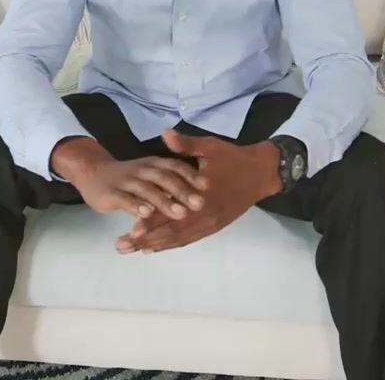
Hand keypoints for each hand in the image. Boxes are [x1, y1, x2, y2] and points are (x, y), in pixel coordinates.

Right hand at [52, 136, 207, 219]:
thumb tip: (195, 184)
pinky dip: (136, 206)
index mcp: (153, 163)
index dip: (190, 175)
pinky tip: (147, 216)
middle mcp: (141, 170)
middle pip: (164, 179)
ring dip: (164, 202)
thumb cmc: (128, 175)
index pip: (174, 166)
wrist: (91, 171)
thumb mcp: (150, 168)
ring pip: (147, 190)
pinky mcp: (111, 193)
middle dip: (183, 191)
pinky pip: (125, 199)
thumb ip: (169, 174)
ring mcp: (126, 181)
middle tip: (200, 204)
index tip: (207, 185)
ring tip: (181, 213)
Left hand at [116, 129, 281, 252]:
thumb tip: (165, 133)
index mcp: (201, 197)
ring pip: (178, 239)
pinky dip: (171, 244)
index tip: (130, 230)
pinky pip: (189, 239)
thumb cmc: (234, 159)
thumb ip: (186, 145)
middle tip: (122, 247)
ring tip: (132, 250)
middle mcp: (204, 215)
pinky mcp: (213, 226)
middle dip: (145, 240)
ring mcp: (209, 223)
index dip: (151, 222)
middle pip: (171, 232)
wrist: (262, 172)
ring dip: (155, 245)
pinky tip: (155, 247)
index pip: (171, 213)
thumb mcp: (210, 147)